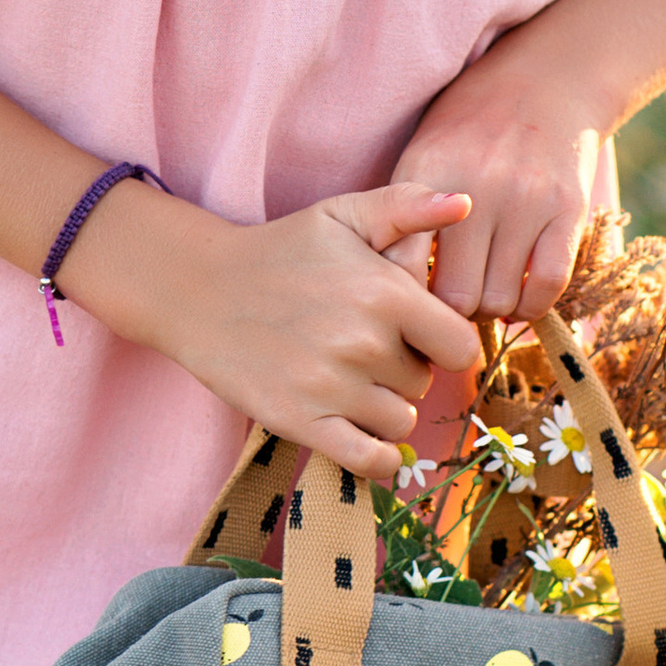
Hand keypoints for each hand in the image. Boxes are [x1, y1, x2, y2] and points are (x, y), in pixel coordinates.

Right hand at [59, 179, 483, 476]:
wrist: (198, 289)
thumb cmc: (280, 250)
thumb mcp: (342, 215)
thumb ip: (407, 205)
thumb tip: (466, 203)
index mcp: (385, 292)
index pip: (459, 347)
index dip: (442, 343)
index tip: (416, 335)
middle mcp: (363, 343)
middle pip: (423, 383)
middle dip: (404, 370)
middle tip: (364, 349)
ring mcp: (330, 387)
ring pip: (399, 422)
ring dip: (383, 408)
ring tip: (350, 381)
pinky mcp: (299, 422)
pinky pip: (368, 461)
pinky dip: (377, 459)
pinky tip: (365, 436)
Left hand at [388, 48, 606, 324]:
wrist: (548, 78)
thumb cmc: (471, 126)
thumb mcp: (423, 154)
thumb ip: (404, 217)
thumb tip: (391, 295)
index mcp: (425, 174)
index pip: (401, 269)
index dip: (403, 299)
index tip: (409, 303)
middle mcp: (475, 188)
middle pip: (455, 297)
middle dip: (450, 314)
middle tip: (452, 302)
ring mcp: (525, 199)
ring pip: (500, 300)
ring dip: (492, 309)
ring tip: (485, 290)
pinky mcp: (568, 209)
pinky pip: (548, 285)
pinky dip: (532, 305)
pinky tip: (521, 293)